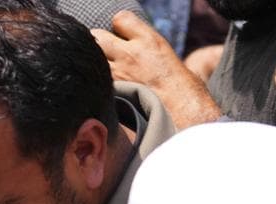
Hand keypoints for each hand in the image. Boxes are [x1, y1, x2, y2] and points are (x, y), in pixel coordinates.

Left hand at [92, 11, 220, 128]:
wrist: (182, 113)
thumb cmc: (184, 88)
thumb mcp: (172, 58)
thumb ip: (150, 49)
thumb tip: (155, 48)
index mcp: (149, 40)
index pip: (120, 19)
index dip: (118, 28)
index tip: (121, 37)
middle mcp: (129, 53)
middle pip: (97, 35)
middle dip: (98, 43)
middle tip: (105, 55)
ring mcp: (117, 73)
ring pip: (91, 57)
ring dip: (93, 62)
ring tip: (101, 71)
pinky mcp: (111, 91)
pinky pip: (93, 79)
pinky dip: (94, 81)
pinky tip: (100, 87)